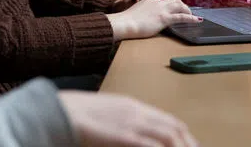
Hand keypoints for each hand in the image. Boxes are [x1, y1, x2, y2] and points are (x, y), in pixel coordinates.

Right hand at [59, 90, 198, 146]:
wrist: (60, 111)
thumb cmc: (75, 114)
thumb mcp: (104, 114)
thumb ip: (122, 121)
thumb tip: (129, 133)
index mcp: (132, 106)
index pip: (168, 120)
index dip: (183, 135)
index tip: (190, 145)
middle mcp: (137, 113)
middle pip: (174, 129)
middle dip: (189, 143)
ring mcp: (132, 124)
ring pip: (169, 137)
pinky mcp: (125, 137)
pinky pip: (153, 146)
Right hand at [107, 0, 201, 40]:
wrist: (124, 23)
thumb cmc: (125, 21)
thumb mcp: (134, 13)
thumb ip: (141, 13)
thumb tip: (144, 18)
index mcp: (149, 0)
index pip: (163, 0)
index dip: (171, 3)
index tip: (175, 7)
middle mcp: (156, 2)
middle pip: (174, 0)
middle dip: (182, 5)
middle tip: (187, 11)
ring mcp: (161, 9)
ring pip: (179, 5)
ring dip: (187, 10)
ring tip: (194, 16)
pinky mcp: (164, 18)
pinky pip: (181, 17)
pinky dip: (191, 18)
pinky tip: (198, 20)